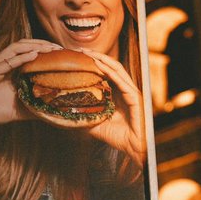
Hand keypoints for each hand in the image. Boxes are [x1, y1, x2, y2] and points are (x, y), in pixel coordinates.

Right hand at [0, 39, 60, 125]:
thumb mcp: (19, 109)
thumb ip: (34, 107)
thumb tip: (52, 111)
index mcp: (9, 68)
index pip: (28, 51)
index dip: (43, 48)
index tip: (60, 52)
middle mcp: (2, 63)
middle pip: (24, 45)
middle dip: (42, 43)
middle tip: (58, 48)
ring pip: (15, 48)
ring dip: (33, 46)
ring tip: (49, 48)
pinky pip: (7, 62)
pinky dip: (21, 57)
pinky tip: (34, 55)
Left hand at [80, 51, 147, 168]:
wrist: (134, 148)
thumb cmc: (118, 138)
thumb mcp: (95, 125)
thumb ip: (84, 118)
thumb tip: (64, 116)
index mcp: (116, 95)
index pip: (104, 74)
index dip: (92, 65)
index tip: (77, 59)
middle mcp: (124, 90)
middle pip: (110, 68)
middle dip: (96, 58)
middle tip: (80, 51)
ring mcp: (131, 93)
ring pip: (117, 70)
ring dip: (103, 60)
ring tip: (90, 53)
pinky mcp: (136, 97)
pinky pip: (123, 82)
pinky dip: (112, 73)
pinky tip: (101, 66)